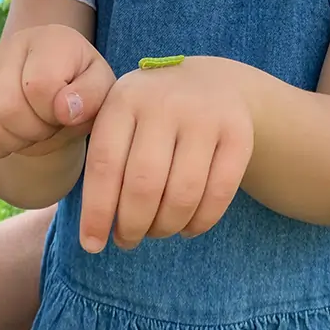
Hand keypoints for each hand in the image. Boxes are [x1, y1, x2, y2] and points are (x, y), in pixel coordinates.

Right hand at [0, 24, 114, 160]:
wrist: (57, 87)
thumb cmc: (82, 88)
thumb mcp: (101, 89)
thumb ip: (93, 96)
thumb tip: (64, 109)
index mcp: (51, 39)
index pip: (40, 85)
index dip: (55, 111)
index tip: (67, 111)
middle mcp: (11, 46)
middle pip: (7, 107)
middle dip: (35, 130)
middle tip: (49, 125)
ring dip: (14, 141)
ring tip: (32, 129)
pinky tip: (12, 134)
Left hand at [79, 57, 254, 253]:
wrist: (211, 83)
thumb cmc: (150, 115)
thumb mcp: (118, 115)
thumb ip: (98, 158)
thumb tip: (90, 228)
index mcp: (124, 99)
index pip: (104, 164)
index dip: (97, 212)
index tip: (93, 245)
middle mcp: (165, 103)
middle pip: (144, 184)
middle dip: (132, 225)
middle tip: (128, 240)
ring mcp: (205, 116)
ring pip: (183, 194)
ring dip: (165, 227)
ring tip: (156, 231)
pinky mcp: (239, 133)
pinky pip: (219, 193)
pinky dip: (200, 222)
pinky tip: (187, 228)